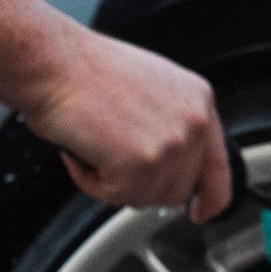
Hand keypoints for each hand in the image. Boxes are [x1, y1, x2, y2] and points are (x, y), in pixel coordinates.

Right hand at [19, 29, 231, 219]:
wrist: (51, 60)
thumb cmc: (83, 68)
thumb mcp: (149, 87)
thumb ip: (170, 124)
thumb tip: (168, 161)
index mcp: (198, 100)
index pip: (218, 166)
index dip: (211, 197)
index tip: (201, 211)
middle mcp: (193, 122)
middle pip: (177, 190)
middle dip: (141, 184)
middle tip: (110, 153)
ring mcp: (171, 145)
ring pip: (145, 197)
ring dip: (112, 180)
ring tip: (94, 141)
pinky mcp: (141, 165)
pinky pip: (114, 196)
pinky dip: (90, 180)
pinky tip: (82, 147)